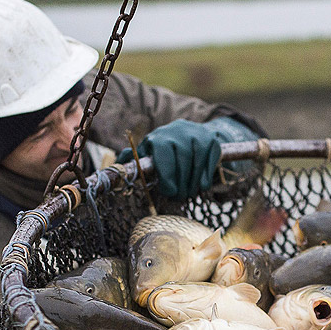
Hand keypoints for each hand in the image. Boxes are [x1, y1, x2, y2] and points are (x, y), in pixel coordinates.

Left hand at [118, 117, 258, 198]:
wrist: (191, 133)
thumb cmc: (164, 150)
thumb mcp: (148, 153)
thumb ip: (134, 160)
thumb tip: (118, 165)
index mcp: (158, 137)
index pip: (164, 156)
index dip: (167, 177)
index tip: (168, 193)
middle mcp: (177, 131)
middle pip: (182, 161)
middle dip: (181, 184)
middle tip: (179, 197)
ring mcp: (196, 134)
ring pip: (196, 162)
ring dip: (192, 183)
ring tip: (189, 193)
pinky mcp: (212, 140)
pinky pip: (209, 161)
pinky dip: (205, 176)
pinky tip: (200, 186)